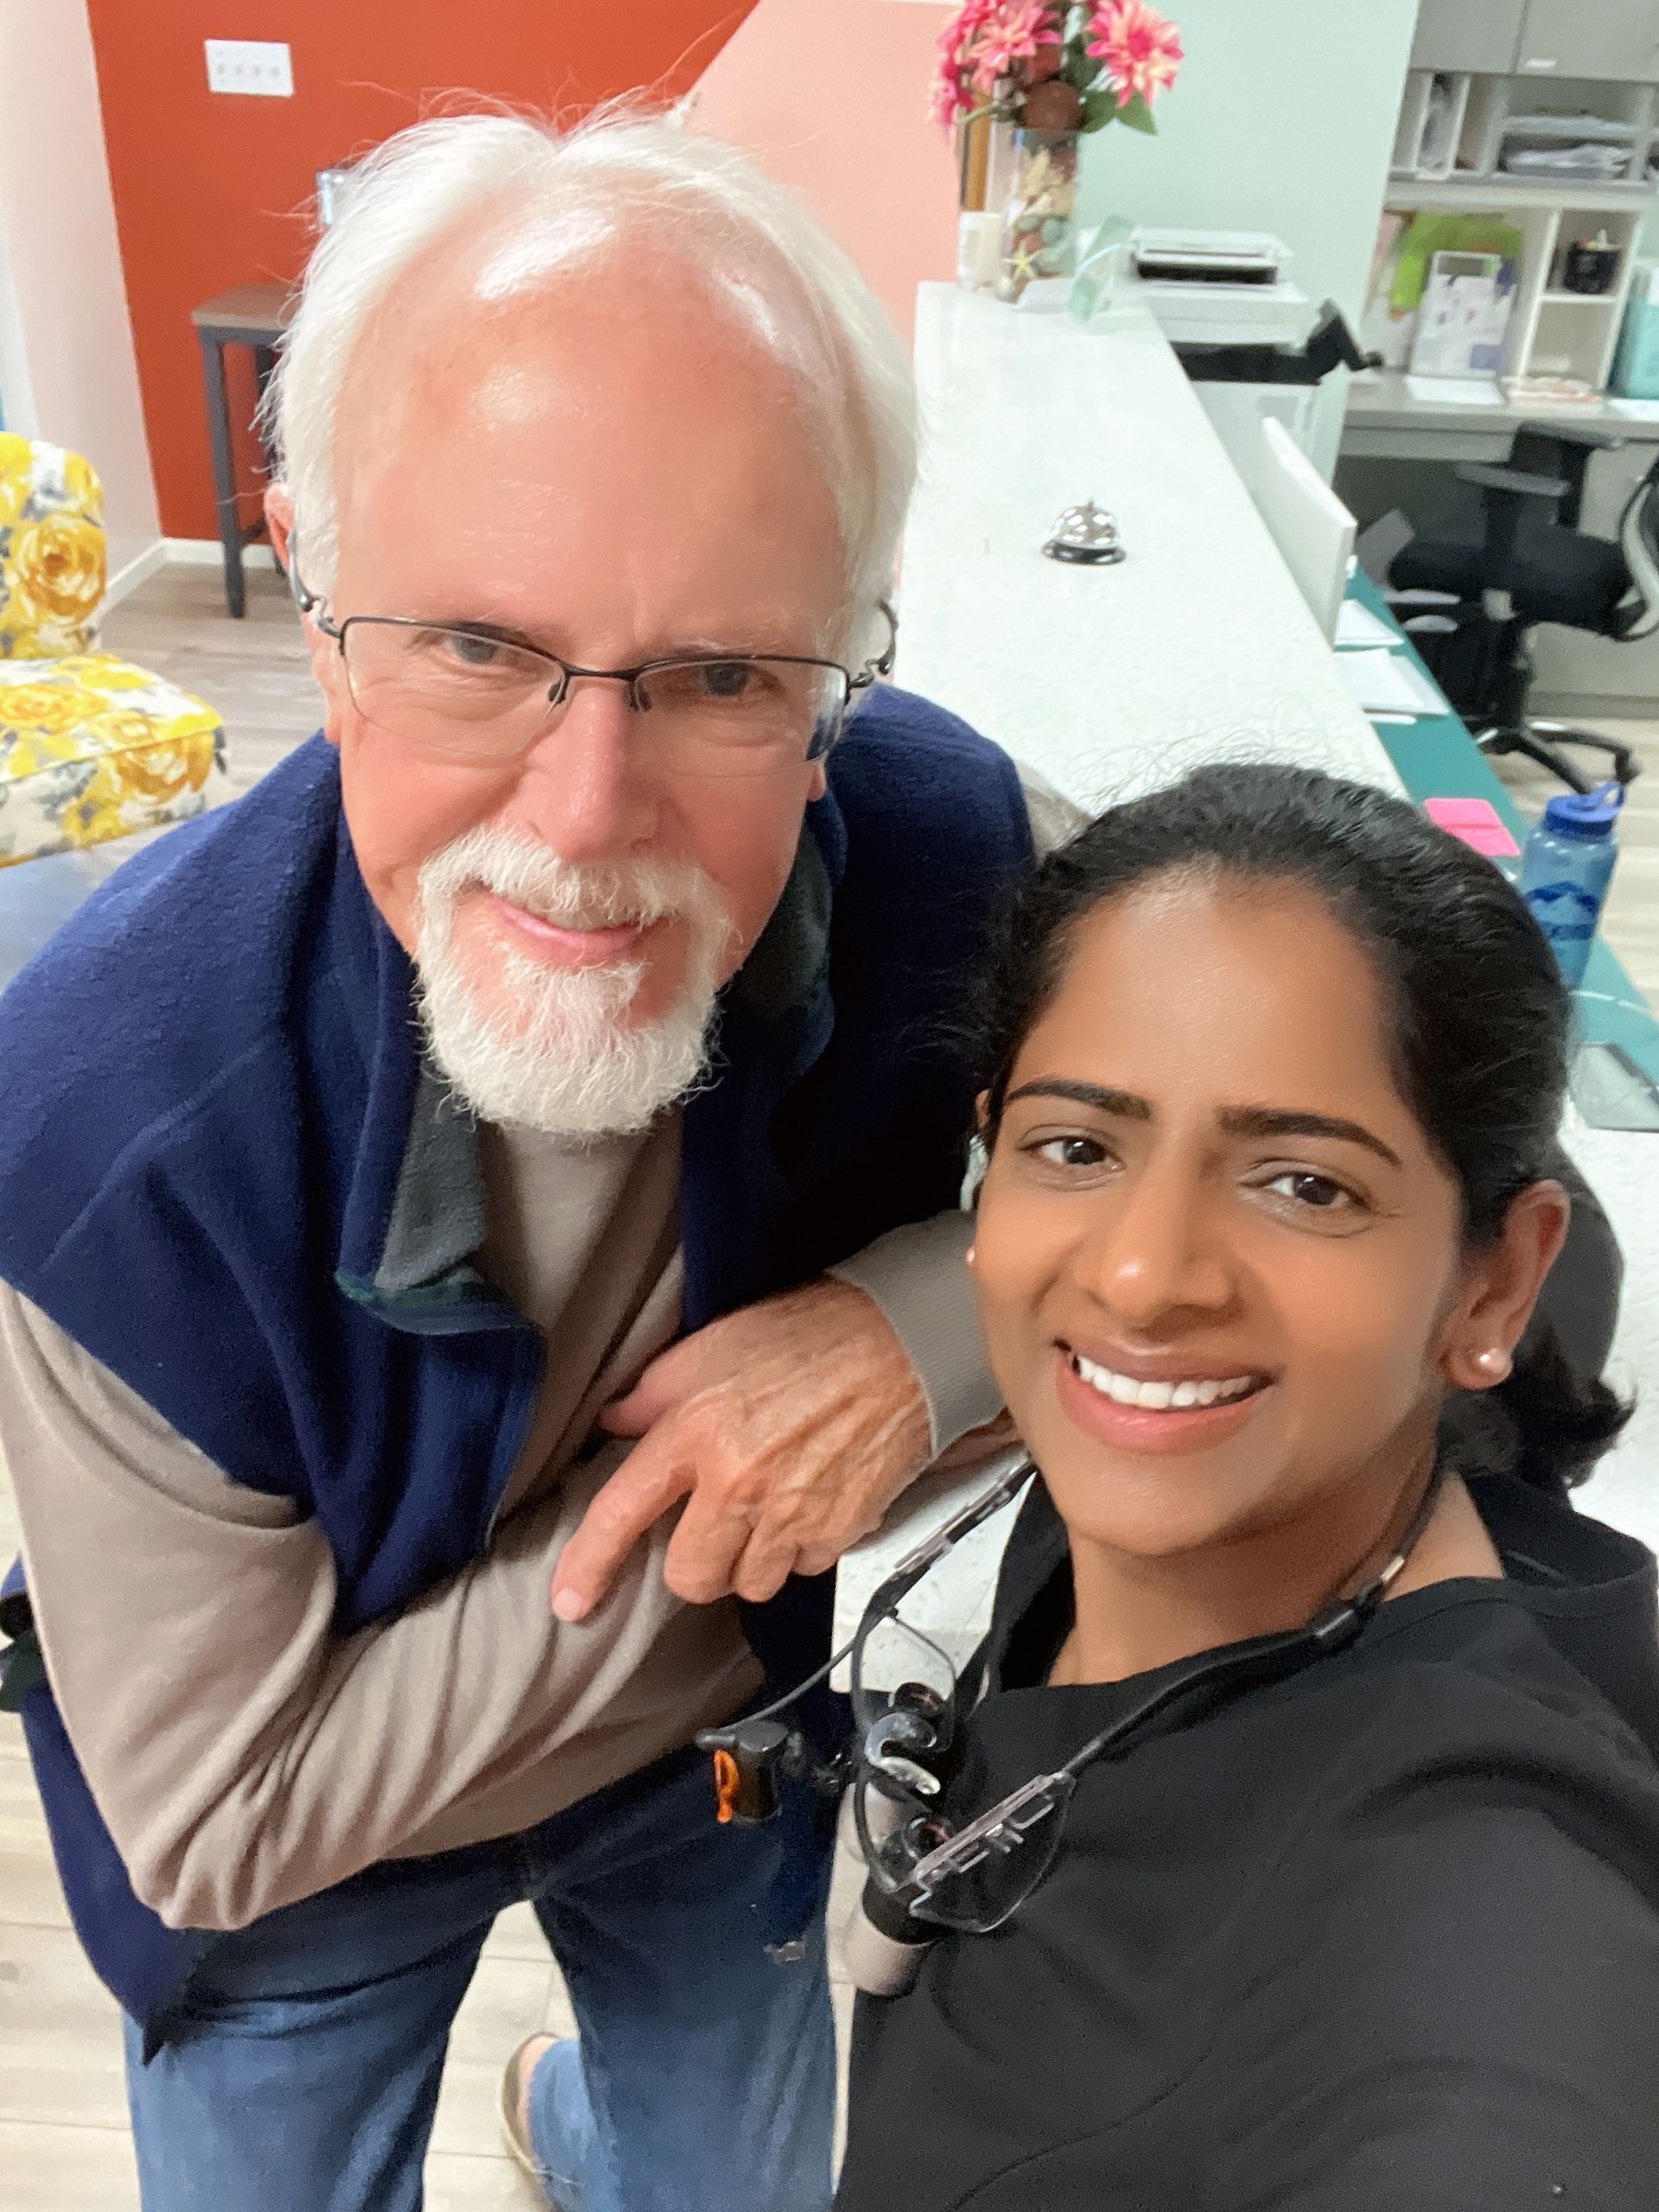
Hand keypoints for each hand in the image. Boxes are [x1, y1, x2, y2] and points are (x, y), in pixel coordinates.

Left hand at [550, 1277, 932, 1618]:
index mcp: (695, 1433)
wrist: (905, 1343)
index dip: (591, 1563)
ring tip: (768, 1506)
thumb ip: (655, 1391)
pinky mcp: (840, 1530)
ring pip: (749, 1583)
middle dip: (696, 1561)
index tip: (570, 1602)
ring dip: (750, 1559)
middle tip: (713, 1519)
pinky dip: (800, 1548)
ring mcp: (792, 1514)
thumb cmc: (809, 1334)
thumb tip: (615, 1423)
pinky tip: (810, 1500)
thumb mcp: (713, 1344)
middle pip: (692, 1577)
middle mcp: (738, 1484)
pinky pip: (803, 1568)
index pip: (623, 1512)